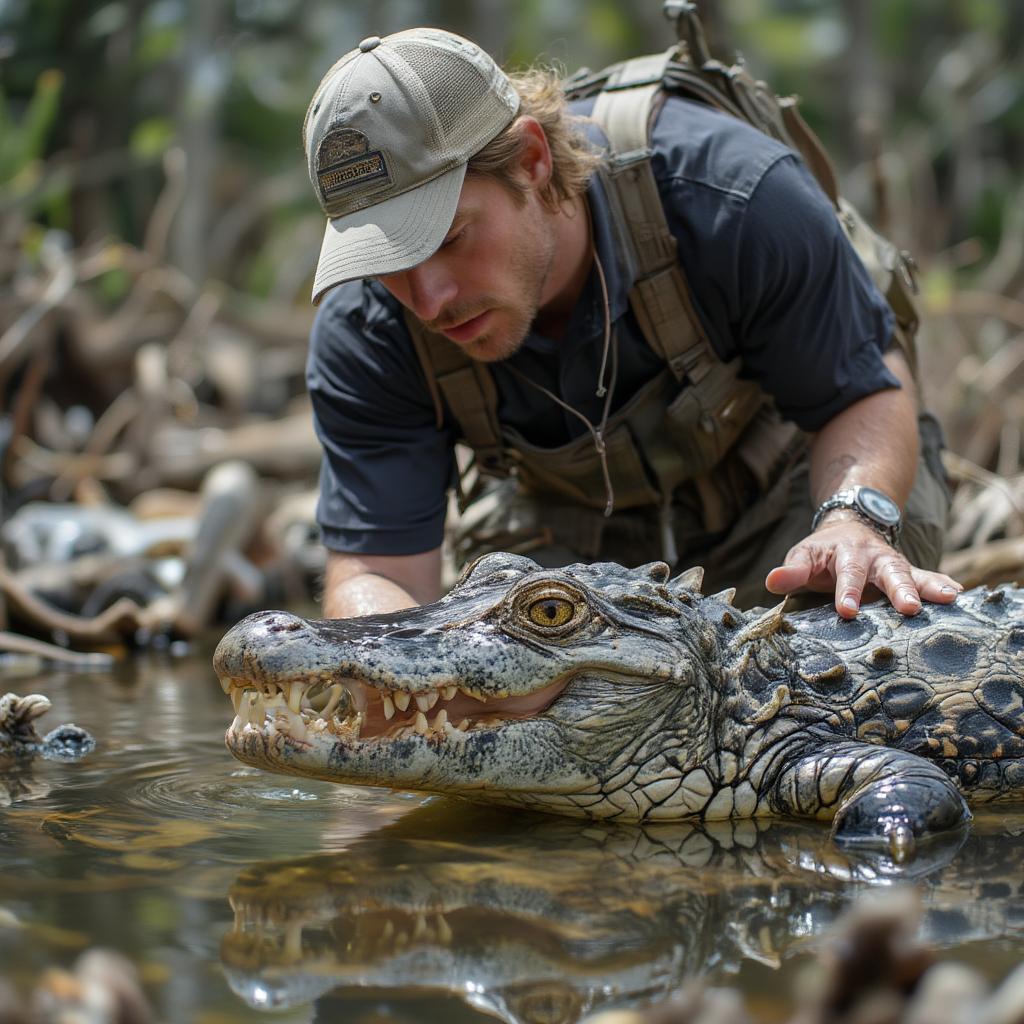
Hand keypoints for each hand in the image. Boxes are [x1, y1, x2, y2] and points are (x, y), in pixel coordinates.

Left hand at [764, 516, 962, 618]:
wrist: (848, 528)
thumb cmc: (822, 552)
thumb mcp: (804, 555)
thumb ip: (792, 570)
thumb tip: (771, 582)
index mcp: (846, 552)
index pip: (846, 573)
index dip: (847, 591)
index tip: (848, 610)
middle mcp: (874, 556)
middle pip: (888, 571)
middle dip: (898, 589)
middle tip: (908, 608)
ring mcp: (893, 563)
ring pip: (912, 573)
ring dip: (928, 587)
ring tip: (948, 598)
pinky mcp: (908, 572)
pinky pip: (927, 577)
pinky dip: (941, 584)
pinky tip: (958, 595)